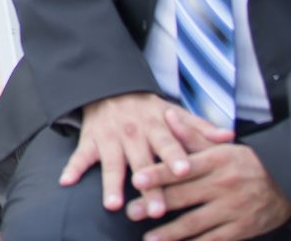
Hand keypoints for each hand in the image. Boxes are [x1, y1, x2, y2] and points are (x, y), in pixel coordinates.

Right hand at [66, 92, 234, 213]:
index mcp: (156, 127)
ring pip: (111, 164)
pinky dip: (72, 168)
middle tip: (155, 209)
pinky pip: (79, 156)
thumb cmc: (147, 107)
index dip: (175, 157)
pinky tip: (66, 182)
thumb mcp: (174, 112)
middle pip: (142, 163)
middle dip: (149, 186)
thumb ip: (200, 127)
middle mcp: (133, 134)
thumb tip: (229, 138)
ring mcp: (109, 139)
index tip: (183, 171)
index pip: (168, 144)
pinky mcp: (90, 141)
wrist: (109, 88)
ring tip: (114, 205)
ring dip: (111, 185)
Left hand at [131, 142, 290, 235]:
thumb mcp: (221, 148)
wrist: (282, 188)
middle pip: (184, 196)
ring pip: (195, 222)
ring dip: (169, 232)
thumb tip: (167, 115)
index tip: (136, 180)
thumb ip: (191, 136)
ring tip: (148, 238)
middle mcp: (225, 184)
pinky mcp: (240, 229)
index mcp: (217, 161)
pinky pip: (212, 239)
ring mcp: (233, 209)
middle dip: (155, 204)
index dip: (159, 174)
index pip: (183, 167)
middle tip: (131, 212)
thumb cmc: (242, 166)